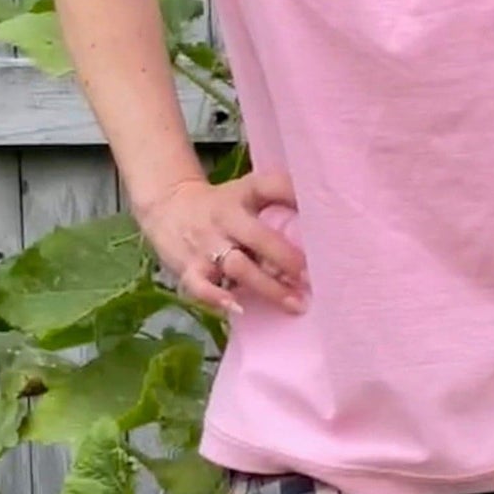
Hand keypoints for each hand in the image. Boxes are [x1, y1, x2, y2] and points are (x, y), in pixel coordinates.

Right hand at [134, 169, 308, 318]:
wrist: (168, 205)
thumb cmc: (222, 204)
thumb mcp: (248, 192)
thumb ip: (281, 198)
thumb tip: (326, 212)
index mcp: (243, 195)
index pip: (269, 186)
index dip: (294, 196)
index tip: (324, 216)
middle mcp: (225, 218)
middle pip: (260, 237)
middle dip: (288, 259)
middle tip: (314, 278)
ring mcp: (206, 244)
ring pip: (238, 266)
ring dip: (268, 286)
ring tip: (295, 303)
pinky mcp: (188, 268)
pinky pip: (200, 286)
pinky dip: (217, 298)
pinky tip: (237, 308)